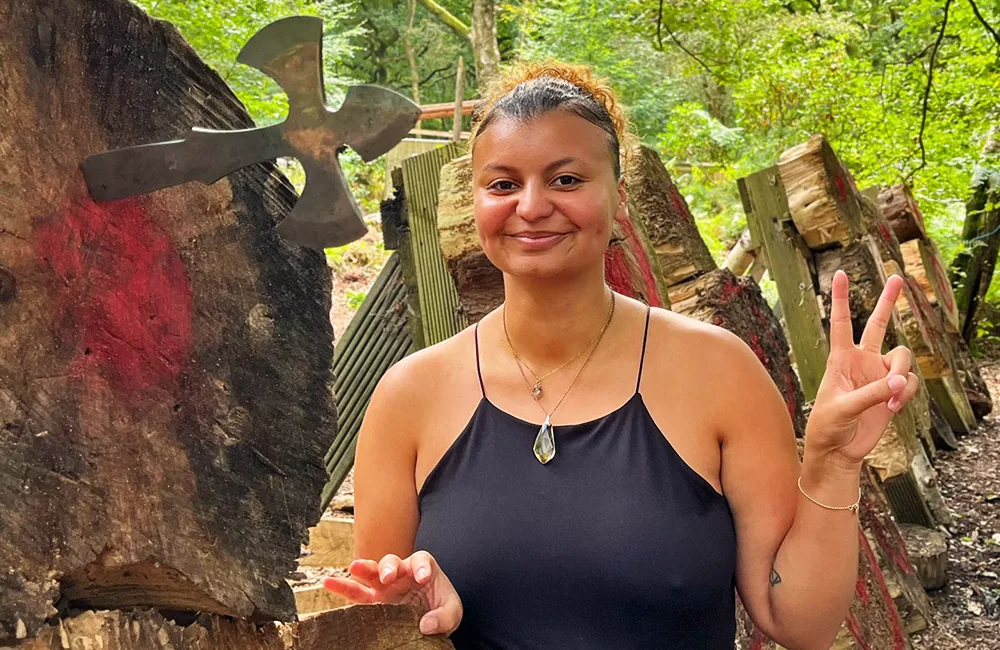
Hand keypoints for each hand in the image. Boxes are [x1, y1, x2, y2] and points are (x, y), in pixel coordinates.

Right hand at [323, 551, 462, 635]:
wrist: (431, 621)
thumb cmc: (442, 609)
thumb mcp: (453, 612)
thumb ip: (445, 617)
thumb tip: (425, 625)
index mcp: (423, 569)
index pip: (422, 561)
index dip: (421, 567)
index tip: (422, 578)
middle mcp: (402, 573)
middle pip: (393, 561)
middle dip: (389, 566)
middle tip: (387, 577)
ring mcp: (385, 586)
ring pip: (371, 572)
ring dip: (364, 569)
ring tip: (354, 568)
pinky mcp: (374, 601)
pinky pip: (356, 593)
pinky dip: (343, 587)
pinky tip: (329, 582)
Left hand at [806, 270, 919, 467]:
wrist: (838, 450)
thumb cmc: (828, 426)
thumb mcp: (843, 408)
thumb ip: (872, 394)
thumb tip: (899, 382)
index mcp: (840, 359)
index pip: (841, 323)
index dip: (842, 299)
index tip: (841, 274)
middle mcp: (861, 361)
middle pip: (877, 324)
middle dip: (888, 301)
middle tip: (897, 276)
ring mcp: (878, 375)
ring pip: (902, 358)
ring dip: (900, 376)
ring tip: (890, 400)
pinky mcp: (892, 391)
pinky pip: (908, 382)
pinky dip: (905, 394)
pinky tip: (894, 408)